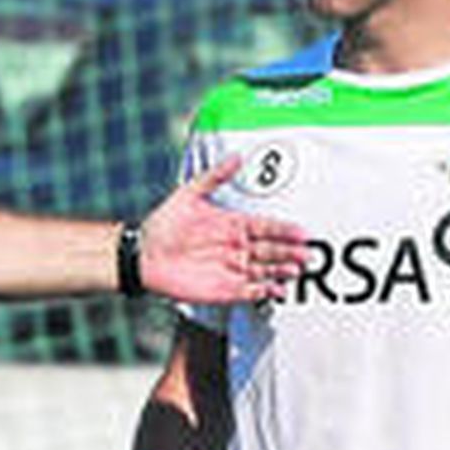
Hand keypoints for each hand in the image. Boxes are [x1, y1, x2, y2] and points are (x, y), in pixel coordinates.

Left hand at [138, 156, 306, 304]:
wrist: (143, 255)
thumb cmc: (164, 224)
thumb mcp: (187, 195)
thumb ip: (213, 177)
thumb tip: (237, 157)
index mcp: (234, 225)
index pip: (266, 227)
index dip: (284, 230)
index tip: (302, 231)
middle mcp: (238, 247)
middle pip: (271, 250)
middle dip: (289, 252)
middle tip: (306, 254)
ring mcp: (233, 268)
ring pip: (265, 270)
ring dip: (281, 271)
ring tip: (296, 271)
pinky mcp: (225, 289)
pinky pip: (251, 292)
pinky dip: (265, 292)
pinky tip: (278, 290)